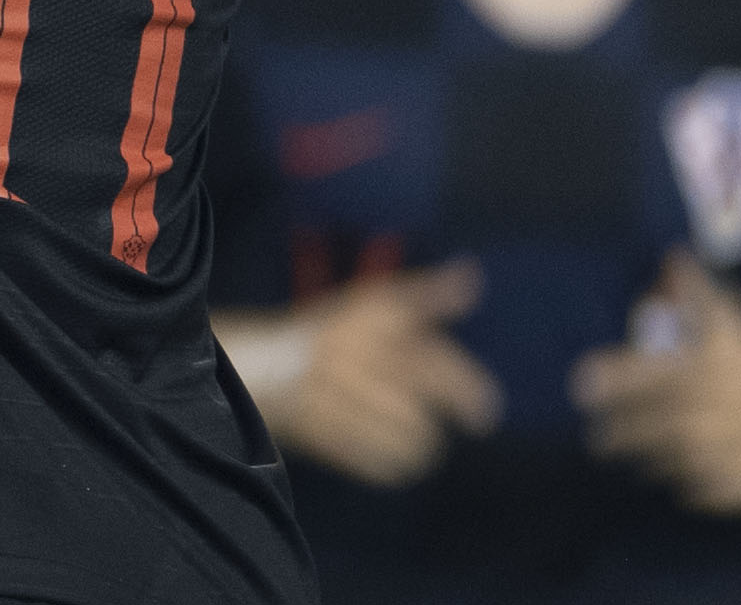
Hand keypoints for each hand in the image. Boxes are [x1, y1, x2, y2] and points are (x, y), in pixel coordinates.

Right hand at [241, 260, 498, 486]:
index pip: (434, 363)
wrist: (257, 363)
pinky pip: (372, 461)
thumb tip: (473, 274)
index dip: (466, 392)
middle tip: (432, 434)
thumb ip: (426, 294)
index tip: (484, 417)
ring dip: (414, 451)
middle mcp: (350, 356)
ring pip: (399, 440)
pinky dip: (387, 468)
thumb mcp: (372, 304)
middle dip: (431, 428)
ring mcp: (329, 395)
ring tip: (413, 449)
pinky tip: (388, 461)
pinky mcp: (315, 428)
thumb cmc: (328, 334)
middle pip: (416, 410)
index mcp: (367, 323)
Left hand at [577, 254, 740, 513]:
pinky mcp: (729, 490)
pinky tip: (685, 472)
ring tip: (639, 454)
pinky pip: (687, 491)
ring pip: (656, 463)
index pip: (639, 377)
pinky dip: (682, 484)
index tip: (580, 387)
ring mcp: (716, 457)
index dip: (607, 381)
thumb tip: (674, 252)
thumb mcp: (734, 330)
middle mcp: (702, 416)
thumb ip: (697, 293)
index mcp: (698, 373)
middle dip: (612, 436)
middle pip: (635, 431)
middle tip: (599, 438)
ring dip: (646, 458)